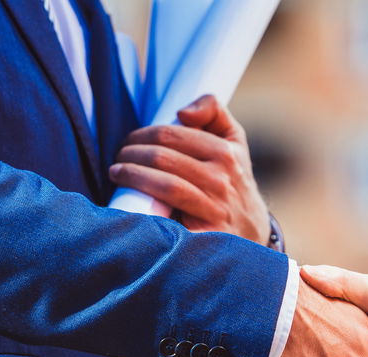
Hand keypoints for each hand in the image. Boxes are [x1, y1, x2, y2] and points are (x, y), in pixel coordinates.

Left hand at [109, 94, 269, 243]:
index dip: (142, 135)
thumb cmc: (233, 181)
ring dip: (131, 176)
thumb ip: (213, 111)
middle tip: (119, 158)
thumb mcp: (234, 141)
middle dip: (131, 154)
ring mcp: (215, 208)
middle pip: (162, 158)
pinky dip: (143, 208)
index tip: (129, 141)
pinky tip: (129, 202)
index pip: (171, 135)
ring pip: (164, 185)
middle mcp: (222, 179)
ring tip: (116, 174)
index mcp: (226, 152)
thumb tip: (183, 113)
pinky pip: (169, 218)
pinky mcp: (206, 234)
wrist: (251, 231)